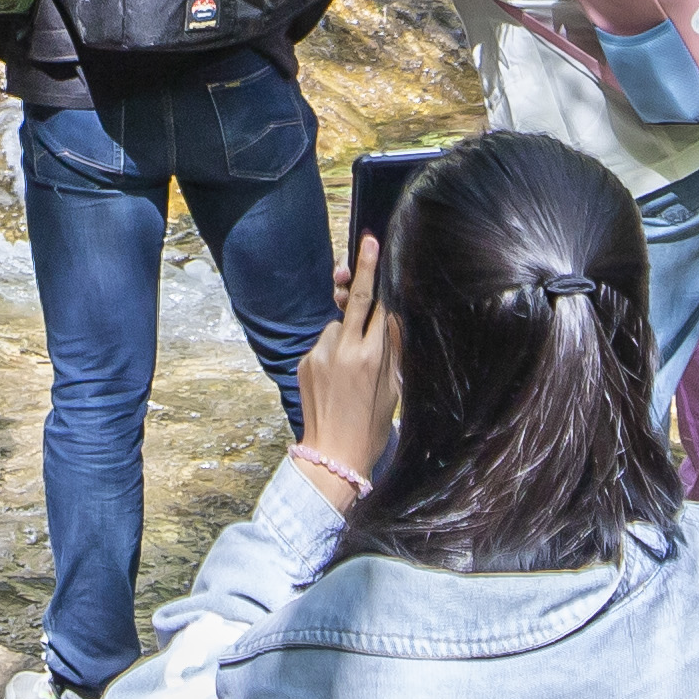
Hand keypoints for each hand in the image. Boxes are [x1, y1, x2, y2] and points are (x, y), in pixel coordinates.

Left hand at [299, 233, 403, 488]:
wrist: (331, 458)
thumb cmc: (370, 429)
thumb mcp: (393, 392)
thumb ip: (394, 352)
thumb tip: (395, 319)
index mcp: (370, 358)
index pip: (380, 309)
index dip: (384, 283)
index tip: (381, 252)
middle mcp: (343, 350)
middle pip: (356, 300)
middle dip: (363, 269)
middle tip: (368, 241)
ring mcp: (319, 354)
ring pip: (338, 325)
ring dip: (347, 331)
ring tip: (354, 366)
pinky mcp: (304, 362)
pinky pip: (323, 344)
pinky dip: (332, 349)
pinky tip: (337, 376)